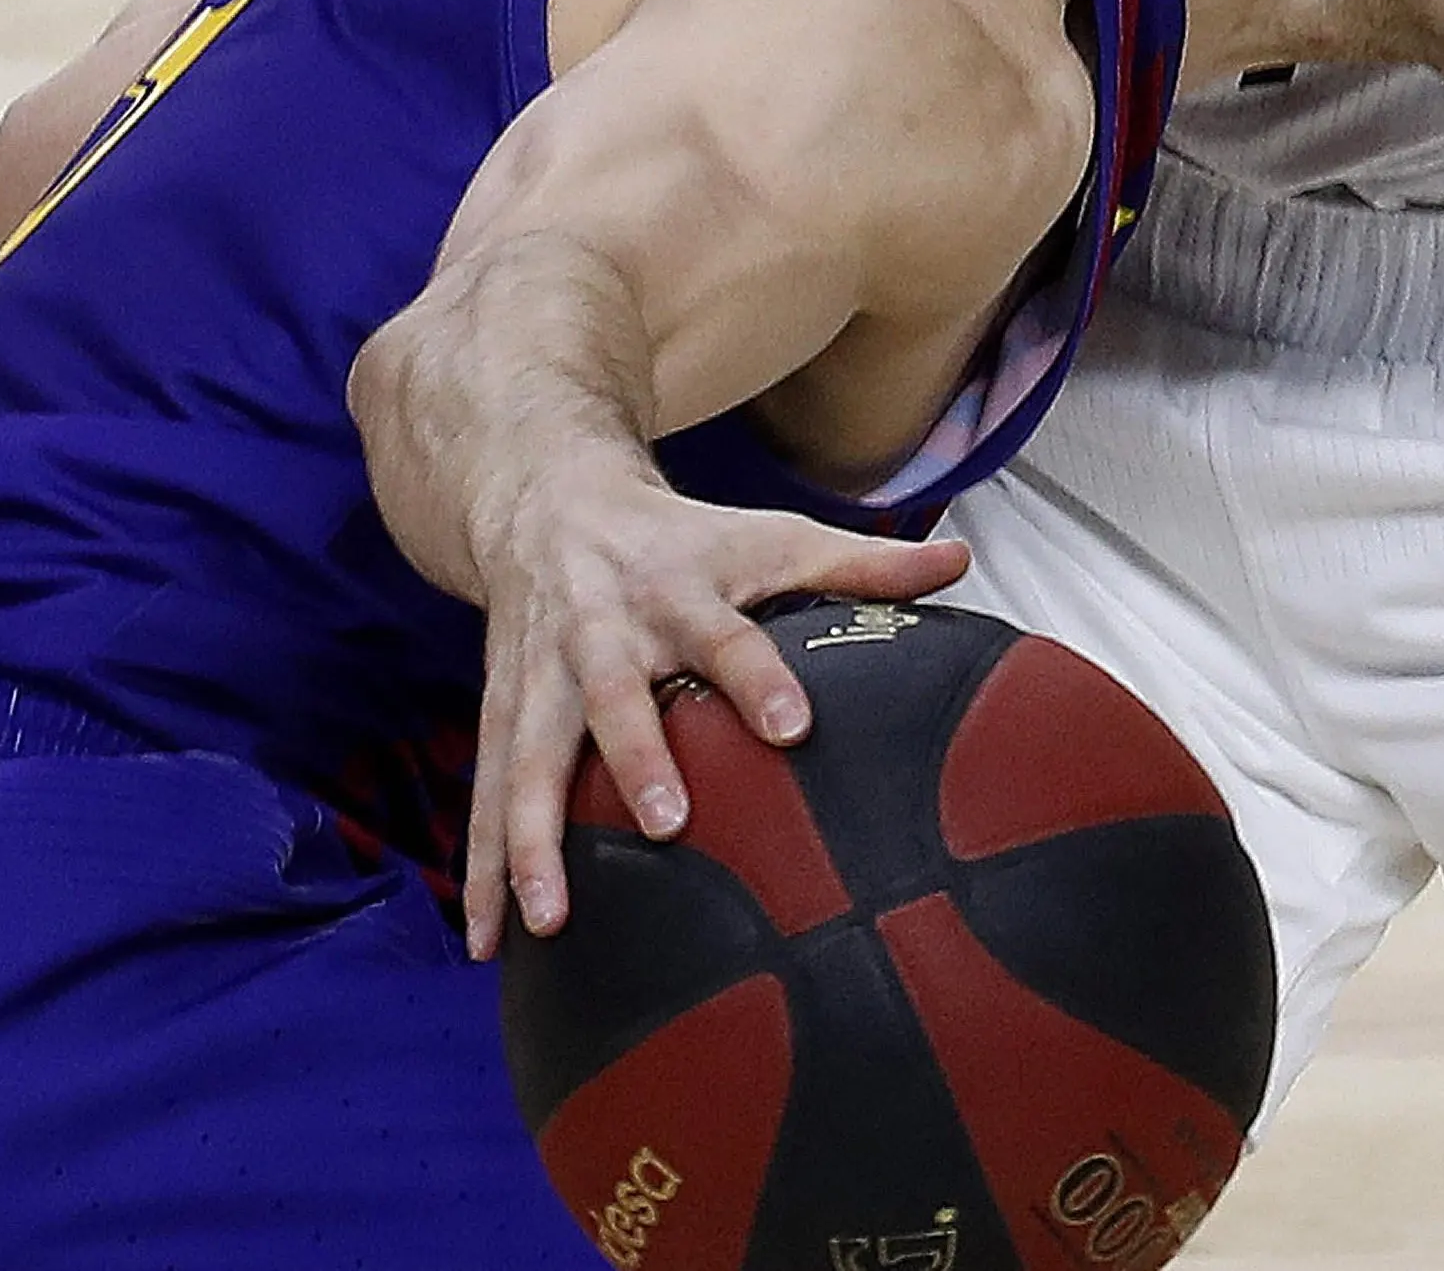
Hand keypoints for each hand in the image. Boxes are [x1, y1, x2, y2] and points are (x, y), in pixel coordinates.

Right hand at [460, 456, 969, 951]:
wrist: (544, 498)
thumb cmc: (680, 537)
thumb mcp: (767, 535)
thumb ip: (862, 562)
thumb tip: (959, 564)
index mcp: (678, 591)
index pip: (726, 636)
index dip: (758, 678)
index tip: (794, 728)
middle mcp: (602, 633)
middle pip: (613, 696)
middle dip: (636, 757)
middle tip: (668, 823)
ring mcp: (540, 676)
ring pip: (525, 758)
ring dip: (532, 839)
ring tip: (550, 919)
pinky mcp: (499, 711)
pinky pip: (484, 795)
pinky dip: (483, 869)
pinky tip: (487, 944)